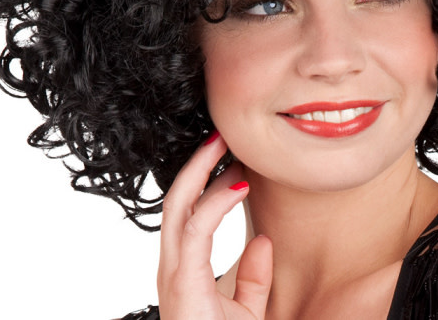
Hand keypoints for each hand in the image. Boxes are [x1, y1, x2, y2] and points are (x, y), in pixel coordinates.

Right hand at [157, 132, 272, 318]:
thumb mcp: (247, 312)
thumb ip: (252, 277)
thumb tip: (265, 242)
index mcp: (184, 267)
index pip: (186, 210)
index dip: (203, 179)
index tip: (228, 156)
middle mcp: (173, 266)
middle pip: (176, 200)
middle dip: (197, 164)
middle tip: (220, 135)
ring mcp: (174, 274)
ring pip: (179, 208)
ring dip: (202, 173)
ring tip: (225, 148)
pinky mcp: (183, 284)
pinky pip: (195, 233)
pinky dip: (214, 205)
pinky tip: (238, 187)